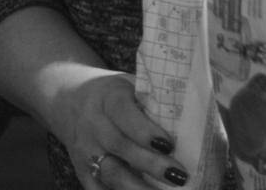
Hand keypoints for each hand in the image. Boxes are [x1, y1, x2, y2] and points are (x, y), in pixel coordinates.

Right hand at [54, 71, 189, 188]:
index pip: (124, 113)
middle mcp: (92, 124)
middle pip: (119, 146)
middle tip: (179, 176)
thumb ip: (153, 100)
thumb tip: (194, 117)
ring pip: (110, 174)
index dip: (144, 130)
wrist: (71, 101)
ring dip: (138, 188)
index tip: (168, 144)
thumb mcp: (130, 86)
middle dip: (150, 165)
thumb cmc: (114, 94)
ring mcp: (85, 151)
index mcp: (108, 97)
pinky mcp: (82, 173)